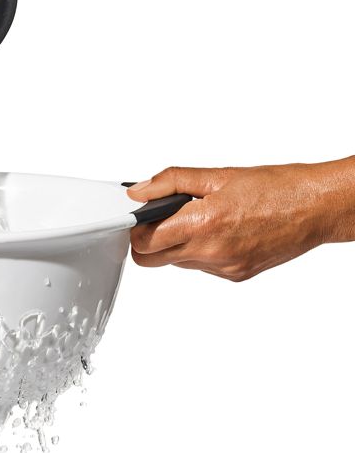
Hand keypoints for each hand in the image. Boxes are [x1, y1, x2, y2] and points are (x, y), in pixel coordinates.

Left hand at [126, 160, 354, 281]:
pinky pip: (201, 267)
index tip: (139, 215)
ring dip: (176, 245)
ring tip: (199, 219)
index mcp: (203, 224)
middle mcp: (212, 253)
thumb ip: (170, 183)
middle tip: (160, 219)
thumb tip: (139, 192)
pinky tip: (218, 231)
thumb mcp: (216, 176)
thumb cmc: (274, 188)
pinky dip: (199, 251)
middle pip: (152, 261)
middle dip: (148, 241)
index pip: (144, 242)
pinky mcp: (235, 276)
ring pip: (176, 264)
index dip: (136, 227)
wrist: (315, 208)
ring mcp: (224, 269)